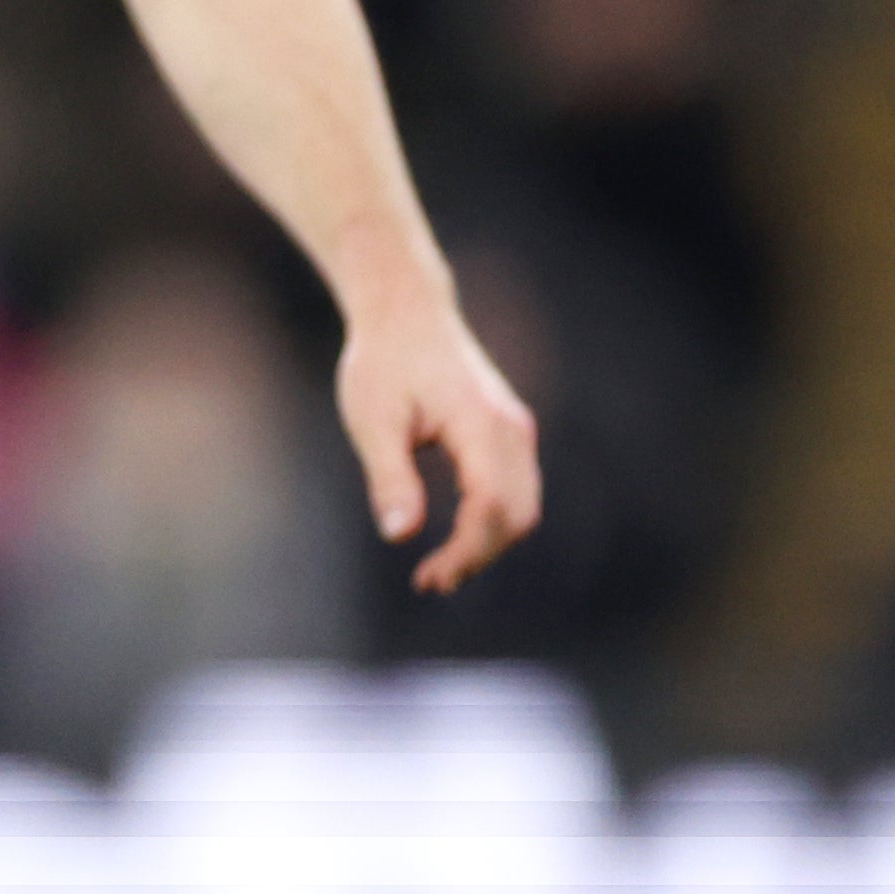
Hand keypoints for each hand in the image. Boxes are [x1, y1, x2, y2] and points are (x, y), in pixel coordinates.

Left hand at [335, 285, 542, 594]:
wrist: (405, 312)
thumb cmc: (382, 362)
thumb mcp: (372, 419)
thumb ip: (390, 476)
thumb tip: (400, 535)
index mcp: (479, 422)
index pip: (490, 505)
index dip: (466, 551)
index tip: (429, 578)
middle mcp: (510, 427)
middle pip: (515, 514)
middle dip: (478, 555)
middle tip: (431, 581)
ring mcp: (516, 428)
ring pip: (522, 507)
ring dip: (488, 544)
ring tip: (440, 569)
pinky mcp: (511, 432)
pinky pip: (516, 490)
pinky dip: (493, 522)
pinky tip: (457, 539)